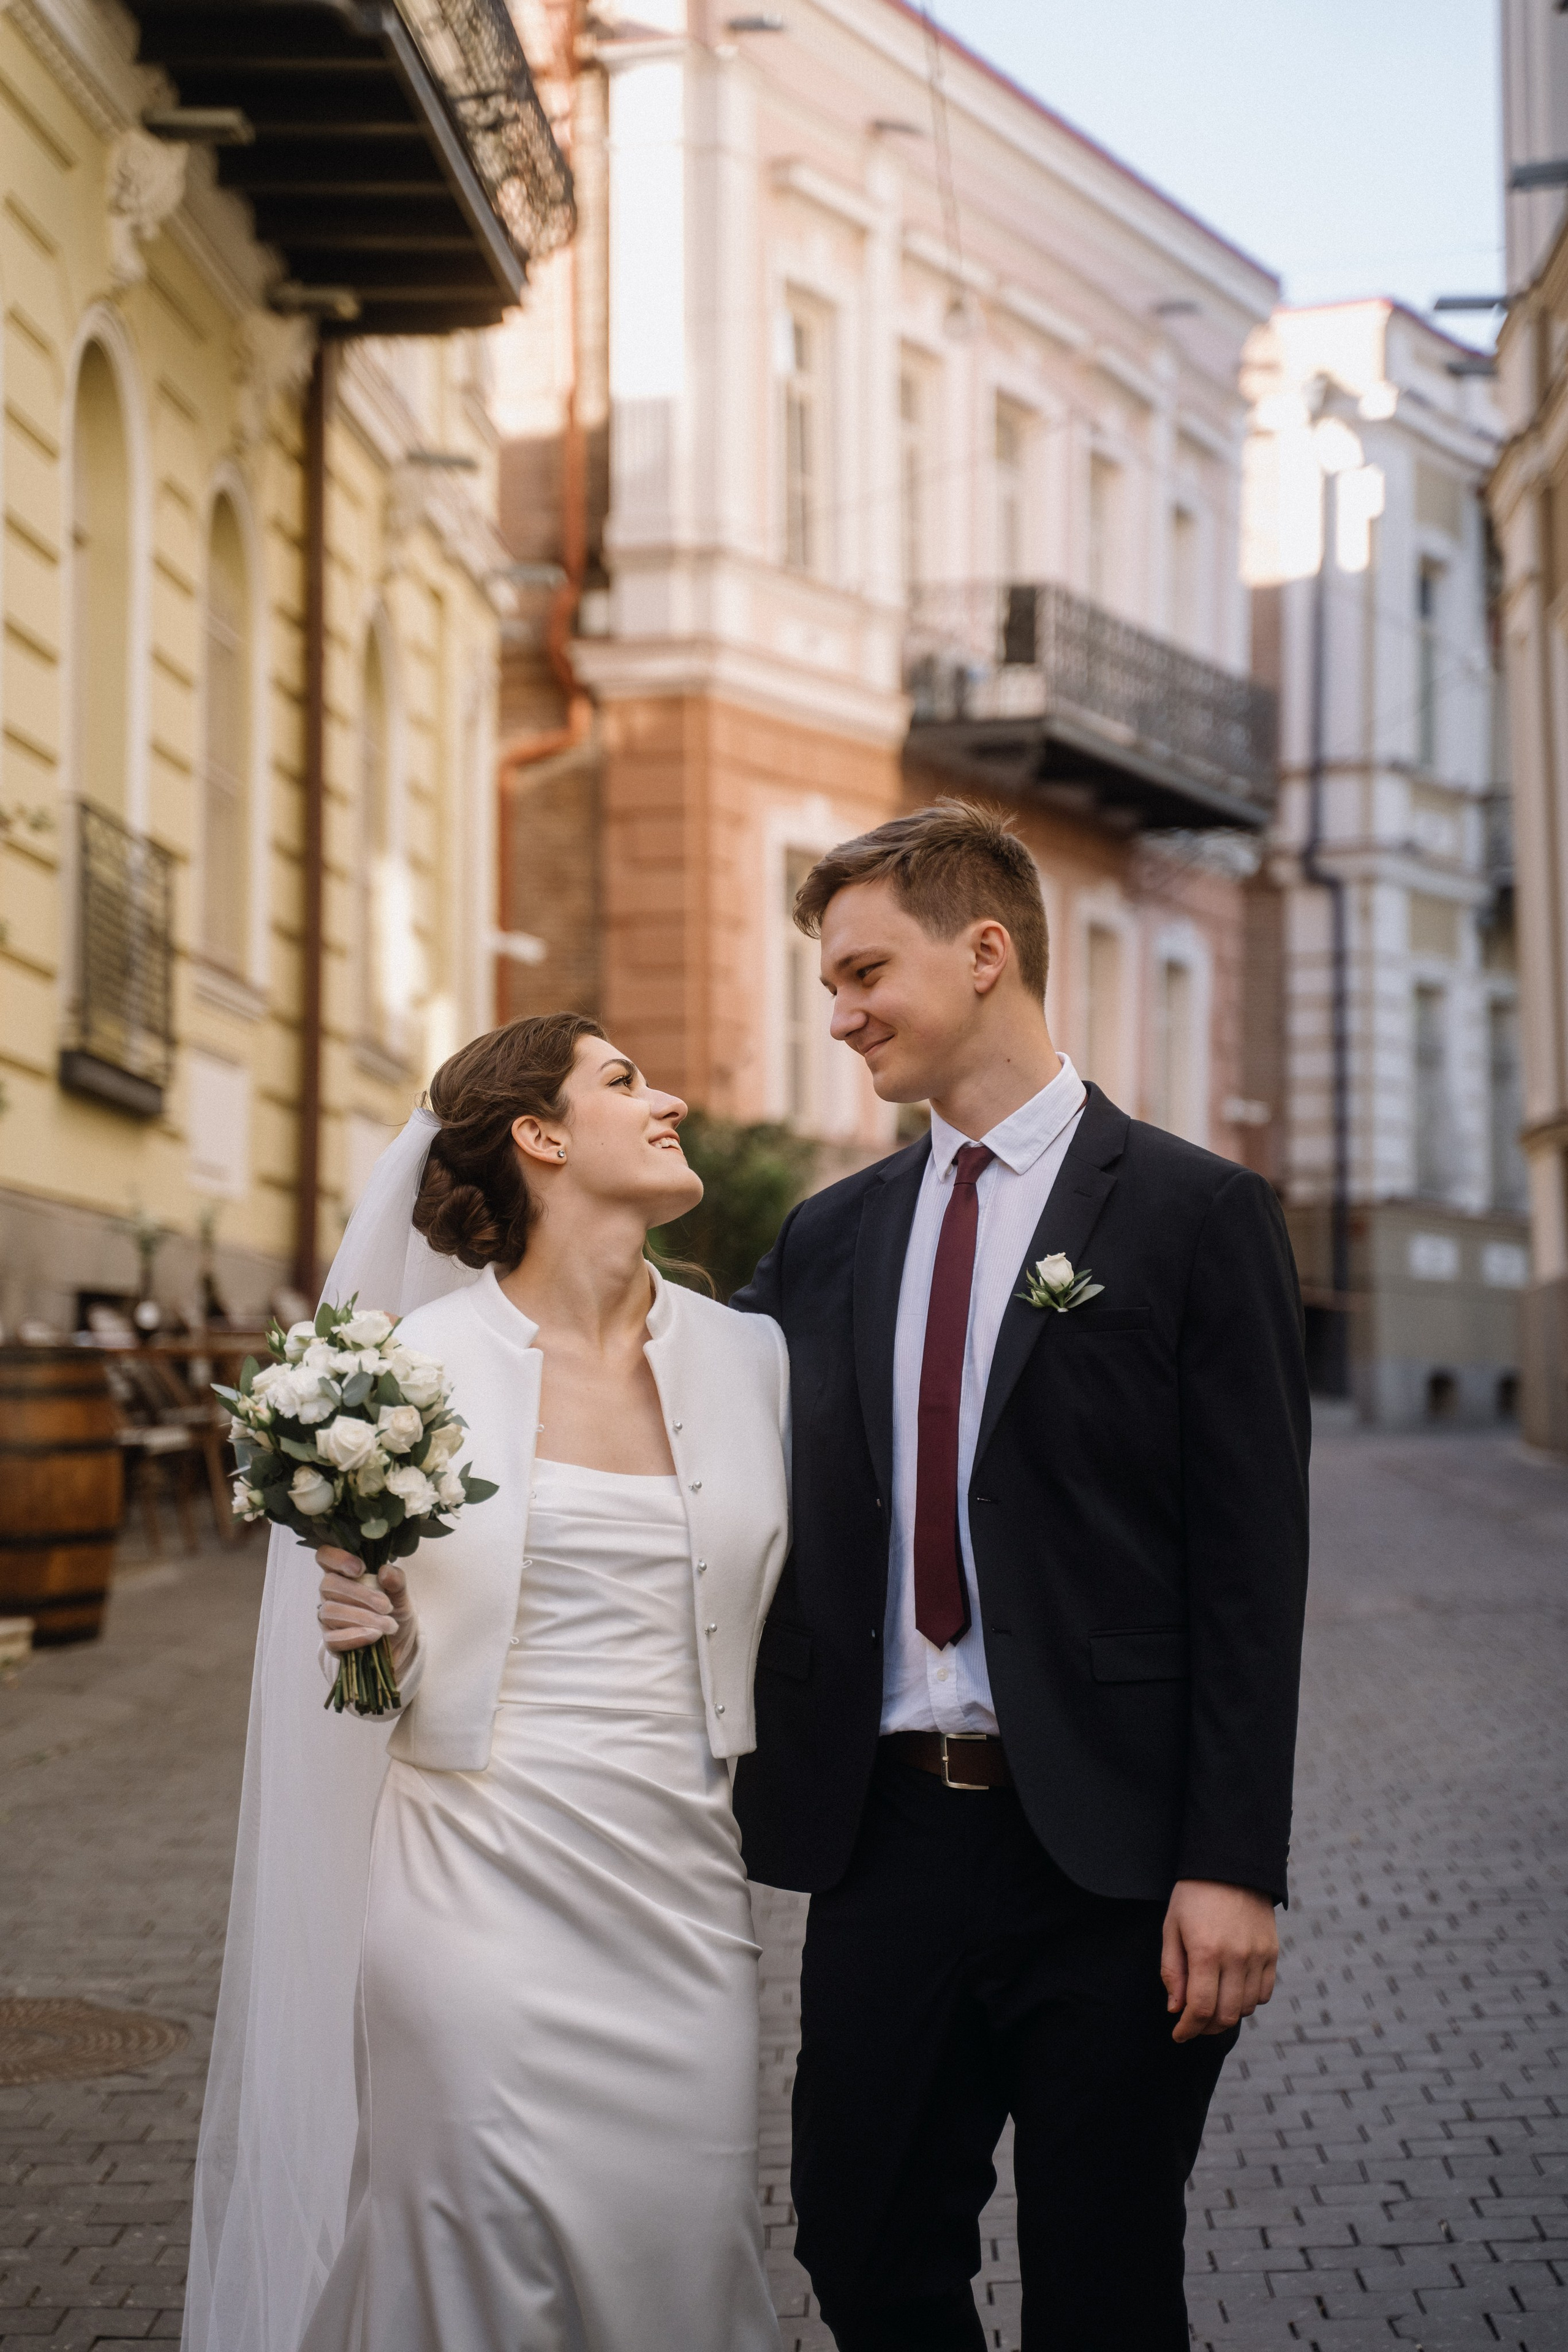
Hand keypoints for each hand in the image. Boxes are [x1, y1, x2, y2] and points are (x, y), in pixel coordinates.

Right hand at [317, 1548, 415, 1665]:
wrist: (397, 1641)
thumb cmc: (393, 1610)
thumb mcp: (400, 1593)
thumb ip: (396, 1580)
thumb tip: (385, 1571)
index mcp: (343, 1573)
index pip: (325, 1556)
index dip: (337, 1558)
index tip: (361, 1569)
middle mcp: (329, 1593)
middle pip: (328, 1584)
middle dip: (361, 1595)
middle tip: (387, 1606)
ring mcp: (327, 1618)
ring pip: (331, 1611)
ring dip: (363, 1618)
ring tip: (388, 1625)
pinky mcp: (330, 1641)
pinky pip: (332, 1638)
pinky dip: (355, 1636)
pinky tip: (374, 1635)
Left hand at [1160, 1879, 1277, 2042]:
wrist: (1230, 1864)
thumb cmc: (1193, 1896)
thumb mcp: (1172, 1928)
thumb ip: (1172, 1971)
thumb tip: (1176, 2009)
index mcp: (1206, 1951)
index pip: (1200, 2008)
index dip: (1188, 2029)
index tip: (1178, 2034)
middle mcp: (1236, 1957)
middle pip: (1226, 2015)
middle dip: (1206, 2028)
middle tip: (1193, 2024)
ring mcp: (1258, 1956)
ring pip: (1246, 2008)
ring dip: (1227, 2015)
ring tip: (1211, 2006)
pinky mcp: (1272, 1952)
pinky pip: (1264, 1993)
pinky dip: (1248, 2001)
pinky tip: (1233, 1991)